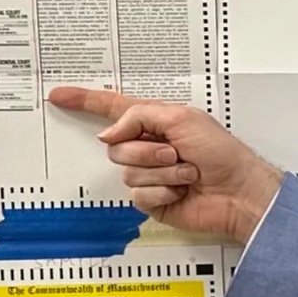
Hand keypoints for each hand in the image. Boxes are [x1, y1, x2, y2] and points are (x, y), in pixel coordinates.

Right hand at [47, 86, 281, 244]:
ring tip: (187, 174)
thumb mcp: (181, 118)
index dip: (84, 102)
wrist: (239, 192)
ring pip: (128, 172)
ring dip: (161, 173)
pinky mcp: (153, 201)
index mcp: (154, 122)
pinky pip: (139, 195)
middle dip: (146, 151)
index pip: (111, 108)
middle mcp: (149, 147)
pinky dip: (163, 193)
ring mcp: (149, 175)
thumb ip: (139, 116)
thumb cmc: (222, 153)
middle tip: (175, 154)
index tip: (58, 96)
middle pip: (116, 147)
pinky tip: (182, 193)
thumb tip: (108, 134)